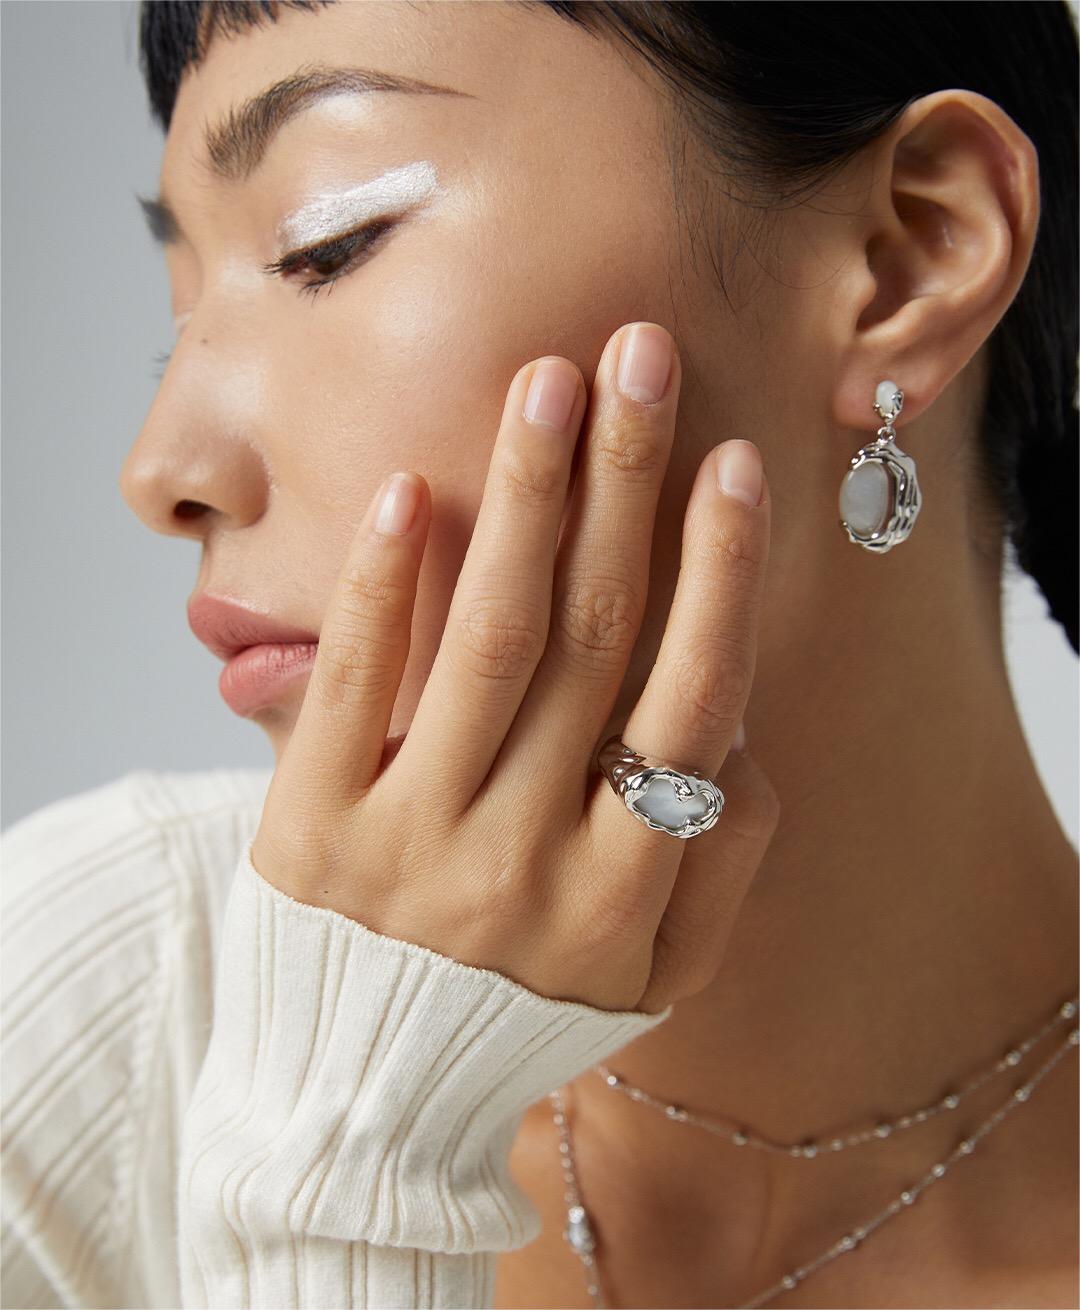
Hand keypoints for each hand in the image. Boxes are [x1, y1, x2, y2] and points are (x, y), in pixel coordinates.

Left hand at [250, 321, 778, 1014]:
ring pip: (483, 643)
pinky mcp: (310, 832)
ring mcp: (409, 852)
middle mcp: (523, 870)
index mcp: (622, 898)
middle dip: (624, 485)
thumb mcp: (655, 969)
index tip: (736, 464)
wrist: (363, 1081)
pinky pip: (351, 691)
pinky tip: (408, 490)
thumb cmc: (526, 1000)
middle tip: (640, 357)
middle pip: (589, 643)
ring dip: (519, 500)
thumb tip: (740, 736)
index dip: (720, 579)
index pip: (689, 708)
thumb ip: (721, 863)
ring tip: (544, 385)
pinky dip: (380, 587)